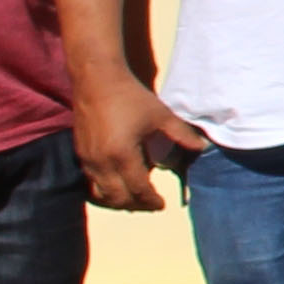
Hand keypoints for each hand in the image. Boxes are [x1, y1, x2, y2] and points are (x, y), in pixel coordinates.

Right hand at [67, 60, 206, 210]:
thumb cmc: (129, 96)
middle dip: (137, 205)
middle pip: (118, 198)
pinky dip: (105, 190)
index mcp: (122, 155)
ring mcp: (88, 159)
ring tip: (136, 198)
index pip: (138, 190)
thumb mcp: (160, 115)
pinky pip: (91, 182)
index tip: (162, 205)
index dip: (151, 201)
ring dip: (119, 200)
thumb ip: (182, 134)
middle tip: (151, 204)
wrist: (96, 79)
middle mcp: (102, 162)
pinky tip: (117, 185)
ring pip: (102, 194)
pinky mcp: (81, 153)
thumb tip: (202, 147)